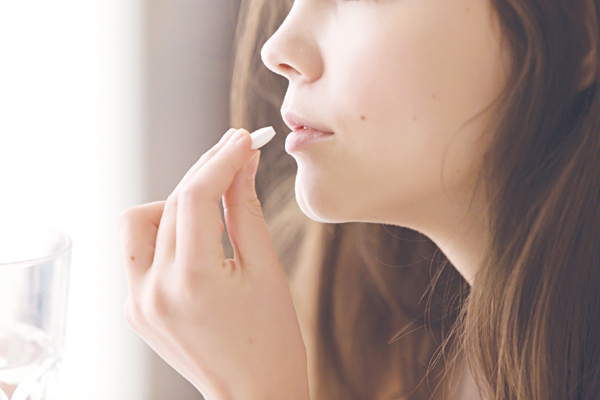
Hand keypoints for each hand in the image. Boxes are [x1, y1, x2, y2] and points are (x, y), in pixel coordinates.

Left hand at [118, 128, 309, 399]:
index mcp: (193, 282)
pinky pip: (141, 252)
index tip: (242, 139)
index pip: (195, 197)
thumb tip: (243, 162)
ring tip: (213, 206)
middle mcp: (154, 291)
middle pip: (171, 202)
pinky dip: (166, 233)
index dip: (220, 159)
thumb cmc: (273, 340)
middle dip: (205, 173)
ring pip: (143, 221)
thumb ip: (246, 208)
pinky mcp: (135, 308)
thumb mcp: (266, 269)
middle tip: (237, 156)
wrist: (253, 394)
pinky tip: (197, 238)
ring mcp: (138, 302)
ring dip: (176, 202)